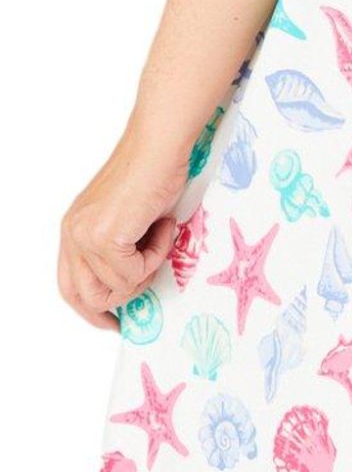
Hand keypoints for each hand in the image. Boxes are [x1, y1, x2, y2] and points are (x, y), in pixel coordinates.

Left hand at [58, 134, 189, 330]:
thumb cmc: (151, 175)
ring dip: (148, 267)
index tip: (113, 322)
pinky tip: (161, 225)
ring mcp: (86, 236)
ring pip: (118, 287)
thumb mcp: (125, 221)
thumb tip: (128, 288)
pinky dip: (157, 254)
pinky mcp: (106, 237)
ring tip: (159, 232)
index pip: (70, 286)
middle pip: (88, 297)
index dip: (91, 309)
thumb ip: (117, 252)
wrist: (159, 148)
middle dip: (126, 294)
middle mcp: (72, 234)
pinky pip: (135, 273)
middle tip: (150, 270)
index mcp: (74, 230)